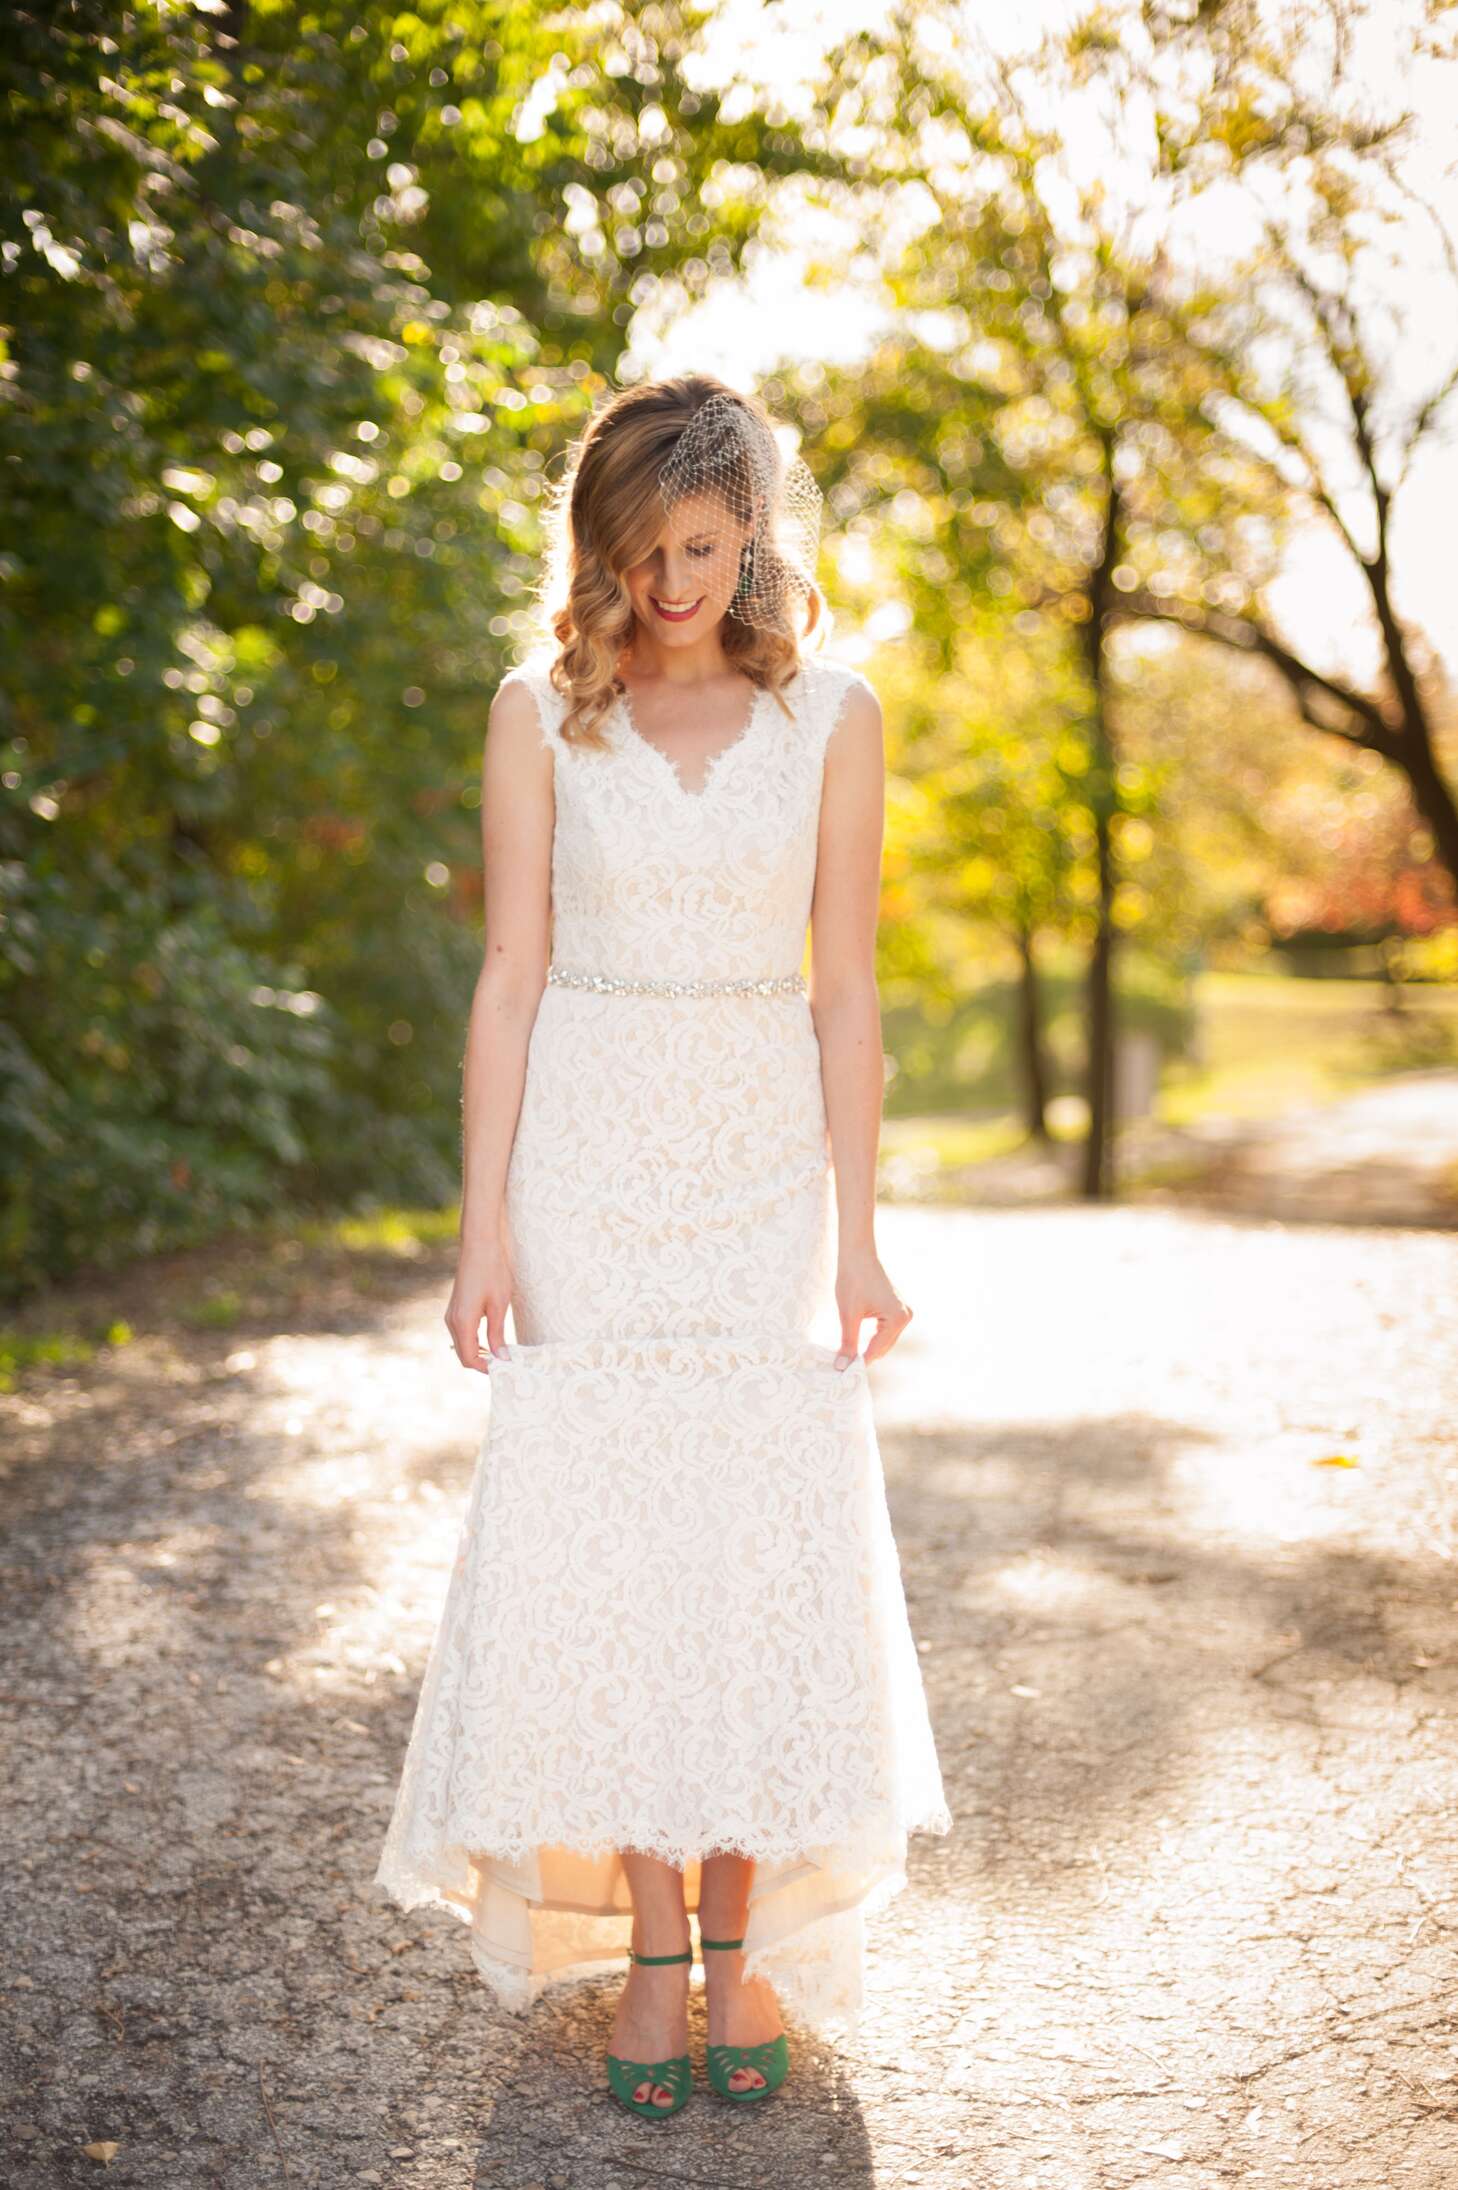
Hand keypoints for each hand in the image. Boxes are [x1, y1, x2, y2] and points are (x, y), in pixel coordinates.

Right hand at [445, 1231, 515, 1373]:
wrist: (480, 1245)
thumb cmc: (492, 1272)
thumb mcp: (499, 1306)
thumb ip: (497, 1334)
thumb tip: (501, 1358)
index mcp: (462, 1322)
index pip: (469, 1359)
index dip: (486, 1368)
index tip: (505, 1370)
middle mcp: (452, 1321)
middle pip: (464, 1354)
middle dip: (483, 1363)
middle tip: (506, 1364)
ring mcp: (451, 1314)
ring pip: (462, 1345)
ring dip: (479, 1353)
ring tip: (502, 1354)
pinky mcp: (455, 1309)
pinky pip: (462, 1333)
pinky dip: (475, 1342)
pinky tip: (492, 1339)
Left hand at [834, 1247, 911, 1368]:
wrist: (857, 1254)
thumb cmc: (852, 1280)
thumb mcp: (848, 1315)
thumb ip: (848, 1342)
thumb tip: (842, 1367)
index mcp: (898, 1318)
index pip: (877, 1349)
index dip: (860, 1363)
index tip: (844, 1375)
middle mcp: (906, 1316)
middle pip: (882, 1347)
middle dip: (864, 1356)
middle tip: (844, 1369)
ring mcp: (903, 1312)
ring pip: (883, 1341)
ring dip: (868, 1348)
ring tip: (848, 1358)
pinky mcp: (897, 1309)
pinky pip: (884, 1331)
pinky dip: (871, 1338)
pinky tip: (857, 1344)